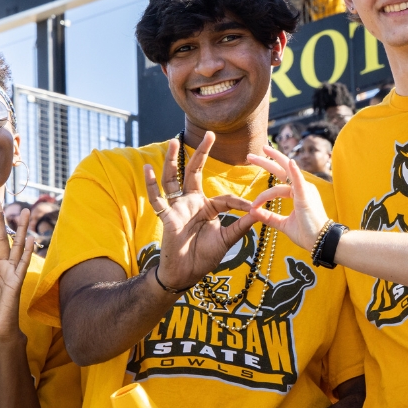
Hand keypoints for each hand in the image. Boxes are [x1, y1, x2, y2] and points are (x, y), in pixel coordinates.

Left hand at [0, 203, 32, 347]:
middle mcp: (6, 269)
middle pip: (4, 241)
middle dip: (1, 222)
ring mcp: (13, 274)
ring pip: (17, 247)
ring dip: (21, 229)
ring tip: (25, 212)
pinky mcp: (17, 282)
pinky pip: (21, 264)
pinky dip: (27, 251)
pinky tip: (32, 238)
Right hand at [144, 133, 258, 291]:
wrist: (186, 274)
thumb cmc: (203, 257)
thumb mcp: (226, 239)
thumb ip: (241, 226)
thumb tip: (259, 212)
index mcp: (206, 207)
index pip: (223, 197)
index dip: (239, 202)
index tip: (253, 207)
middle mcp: (190, 203)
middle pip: (193, 172)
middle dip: (201, 153)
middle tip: (210, 134)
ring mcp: (177, 208)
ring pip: (172, 179)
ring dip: (173, 161)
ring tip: (173, 142)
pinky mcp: (167, 217)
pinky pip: (157, 199)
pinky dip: (151, 185)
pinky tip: (148, 170)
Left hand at [245, 144, 328, 250]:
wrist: (320, 242)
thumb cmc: (306, 233)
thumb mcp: (283, 224)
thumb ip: (269, 217)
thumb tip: (253, 212)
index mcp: (298, 193)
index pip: (278, 186)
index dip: (263, 194)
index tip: (252, 206)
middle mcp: (302, 188)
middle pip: (281, 171)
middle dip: (266, 161)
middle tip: (250, 155)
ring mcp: (304, 190)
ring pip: (284, 172)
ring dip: (269, 162)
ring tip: (254, 155)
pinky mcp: (306, 196)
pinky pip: (299, 181)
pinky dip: (295, 171)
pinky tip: (290, 162)